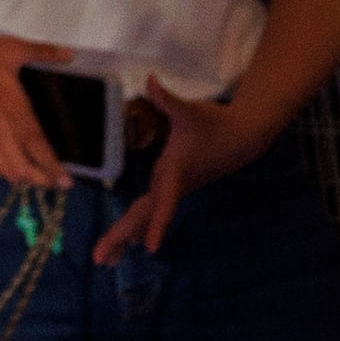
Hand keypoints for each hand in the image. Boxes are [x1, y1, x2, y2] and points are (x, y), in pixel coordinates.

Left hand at [97, 75, 252, 258]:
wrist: (240, 136)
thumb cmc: (214, 123)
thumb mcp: (190, 110)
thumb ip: (168, 99)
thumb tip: (151, 81)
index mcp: (174, 173)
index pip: (164, 202)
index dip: (157, 223)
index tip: (149, 249)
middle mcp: (172, 186)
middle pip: (145, 216)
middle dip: (122, 237)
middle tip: (99, 259)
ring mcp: (172, 189)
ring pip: (146, 217)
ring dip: (125, 236)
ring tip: (104, 259)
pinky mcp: (173, 187)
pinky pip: (151, 211)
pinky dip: (138, 226)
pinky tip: (129, 241)